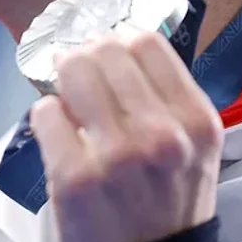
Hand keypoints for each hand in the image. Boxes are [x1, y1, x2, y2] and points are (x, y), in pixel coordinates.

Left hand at [30, 31, 223, 241]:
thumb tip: (115, 43)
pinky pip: (45, 112)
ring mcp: (116, 156)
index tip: (108, 53)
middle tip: (81, 71)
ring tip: (69, 99)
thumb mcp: (191, 147)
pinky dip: (47, 116)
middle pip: (105, 50)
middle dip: (87, 56)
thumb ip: (165, 97)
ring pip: (73, 71)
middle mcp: (161, 135)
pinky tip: (60, 134)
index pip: (147, 42)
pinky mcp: (74, 177)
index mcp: (196, 121)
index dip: (120, 41)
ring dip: (64, 79)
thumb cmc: (168, 200)